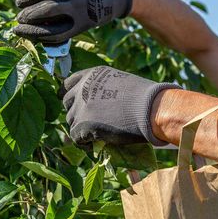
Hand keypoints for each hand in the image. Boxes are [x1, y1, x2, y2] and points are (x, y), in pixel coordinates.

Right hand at [14, 0, 132, 43]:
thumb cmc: (94, 10)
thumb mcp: (84, 23)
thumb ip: (62, 25)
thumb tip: (32, 29)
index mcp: (83, 23)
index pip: (52, 32)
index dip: (32, 32)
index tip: (18, 31)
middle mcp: (80, 4)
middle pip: (47, 10)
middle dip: (28, 14)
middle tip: (19, 16)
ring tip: (20, 1)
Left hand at [62, 66, 179, 145]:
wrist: (151, 108)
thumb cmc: (145, 97)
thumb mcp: (121, 83)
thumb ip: (104, 89)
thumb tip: (98, 105)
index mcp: (93, 75)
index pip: (68, 83)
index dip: (71, 95)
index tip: (75, 104)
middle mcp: (83, 88)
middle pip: (67, 103)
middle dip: (76, 112)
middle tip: (89, 122)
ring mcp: (81, 106)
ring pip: (71, 121)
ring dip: (81, 128)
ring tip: (97, 134)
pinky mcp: (83, 124)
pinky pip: (75, 137)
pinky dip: (84, 142)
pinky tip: (96, 143)